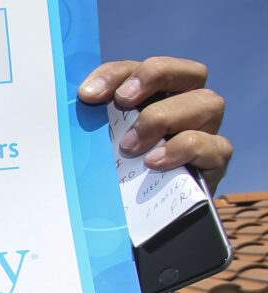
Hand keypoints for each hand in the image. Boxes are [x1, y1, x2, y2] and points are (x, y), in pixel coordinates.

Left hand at [78, 56, 231, 192]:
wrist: (131, 224)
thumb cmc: (111, 177)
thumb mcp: (98, 147)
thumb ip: (92, 123)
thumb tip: (76, 104)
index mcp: (154, 96)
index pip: (139, 69)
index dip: (116, 74)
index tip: (88, 94)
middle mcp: (185, 106)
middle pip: (190, 71)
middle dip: (155, 76)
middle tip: (122, 101)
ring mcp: (205, 132)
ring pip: (209, 102)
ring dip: (165, 117)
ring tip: (130, 145)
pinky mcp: (214, 161)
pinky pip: (216, 145)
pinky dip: (184, 148)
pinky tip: (154, 161)